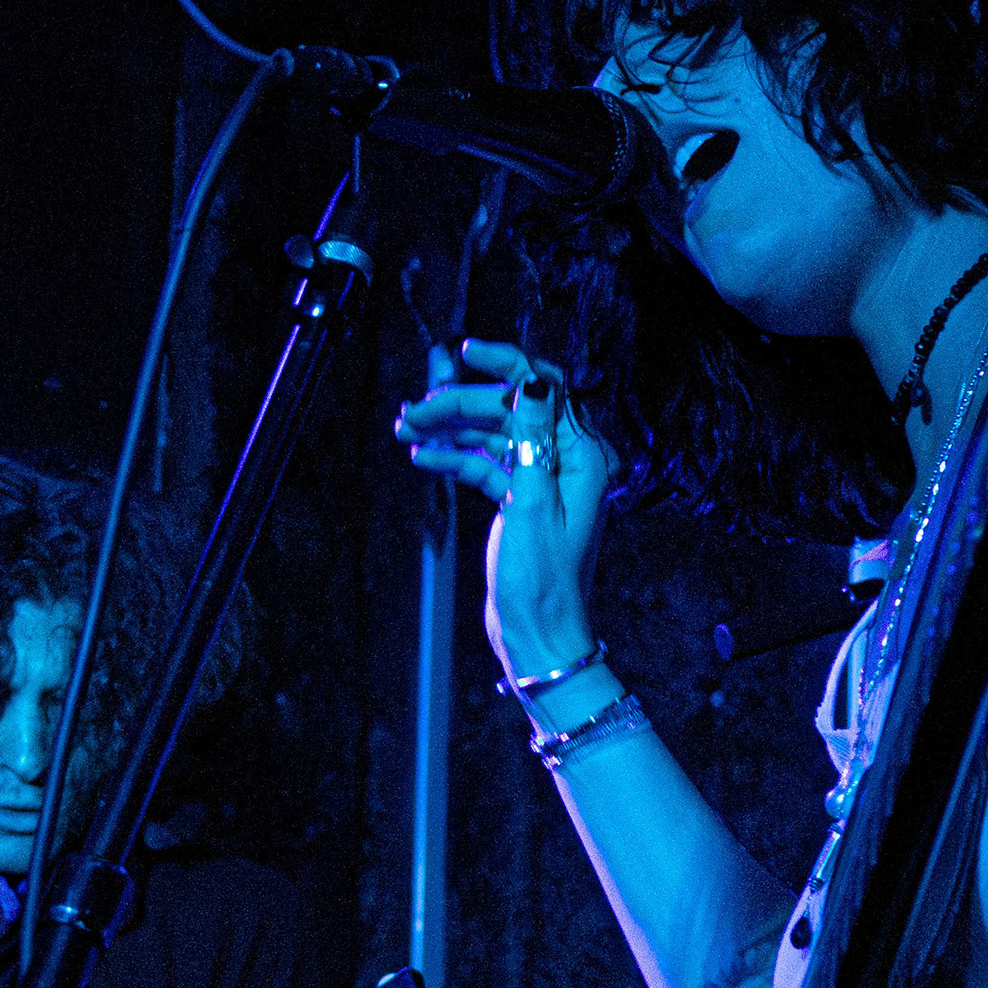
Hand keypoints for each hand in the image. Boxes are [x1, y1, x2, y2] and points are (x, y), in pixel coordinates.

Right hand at [394, 341, 613, 676]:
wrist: (537, 635)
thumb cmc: (542, 581)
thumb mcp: (533, 505)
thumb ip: (533, 440)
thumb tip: (532, 382)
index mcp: (581, 458)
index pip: (544, 389)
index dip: (506, 364)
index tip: (466, 352)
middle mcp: (565, 463)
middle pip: (509, 410)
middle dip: (460, 404)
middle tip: (414, 411)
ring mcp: (541, 482)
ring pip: (491, 436)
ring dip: (450, 429)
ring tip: (405, 429)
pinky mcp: (519, 502)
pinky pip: (484, 465)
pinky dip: (454, 458)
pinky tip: (422, 457)